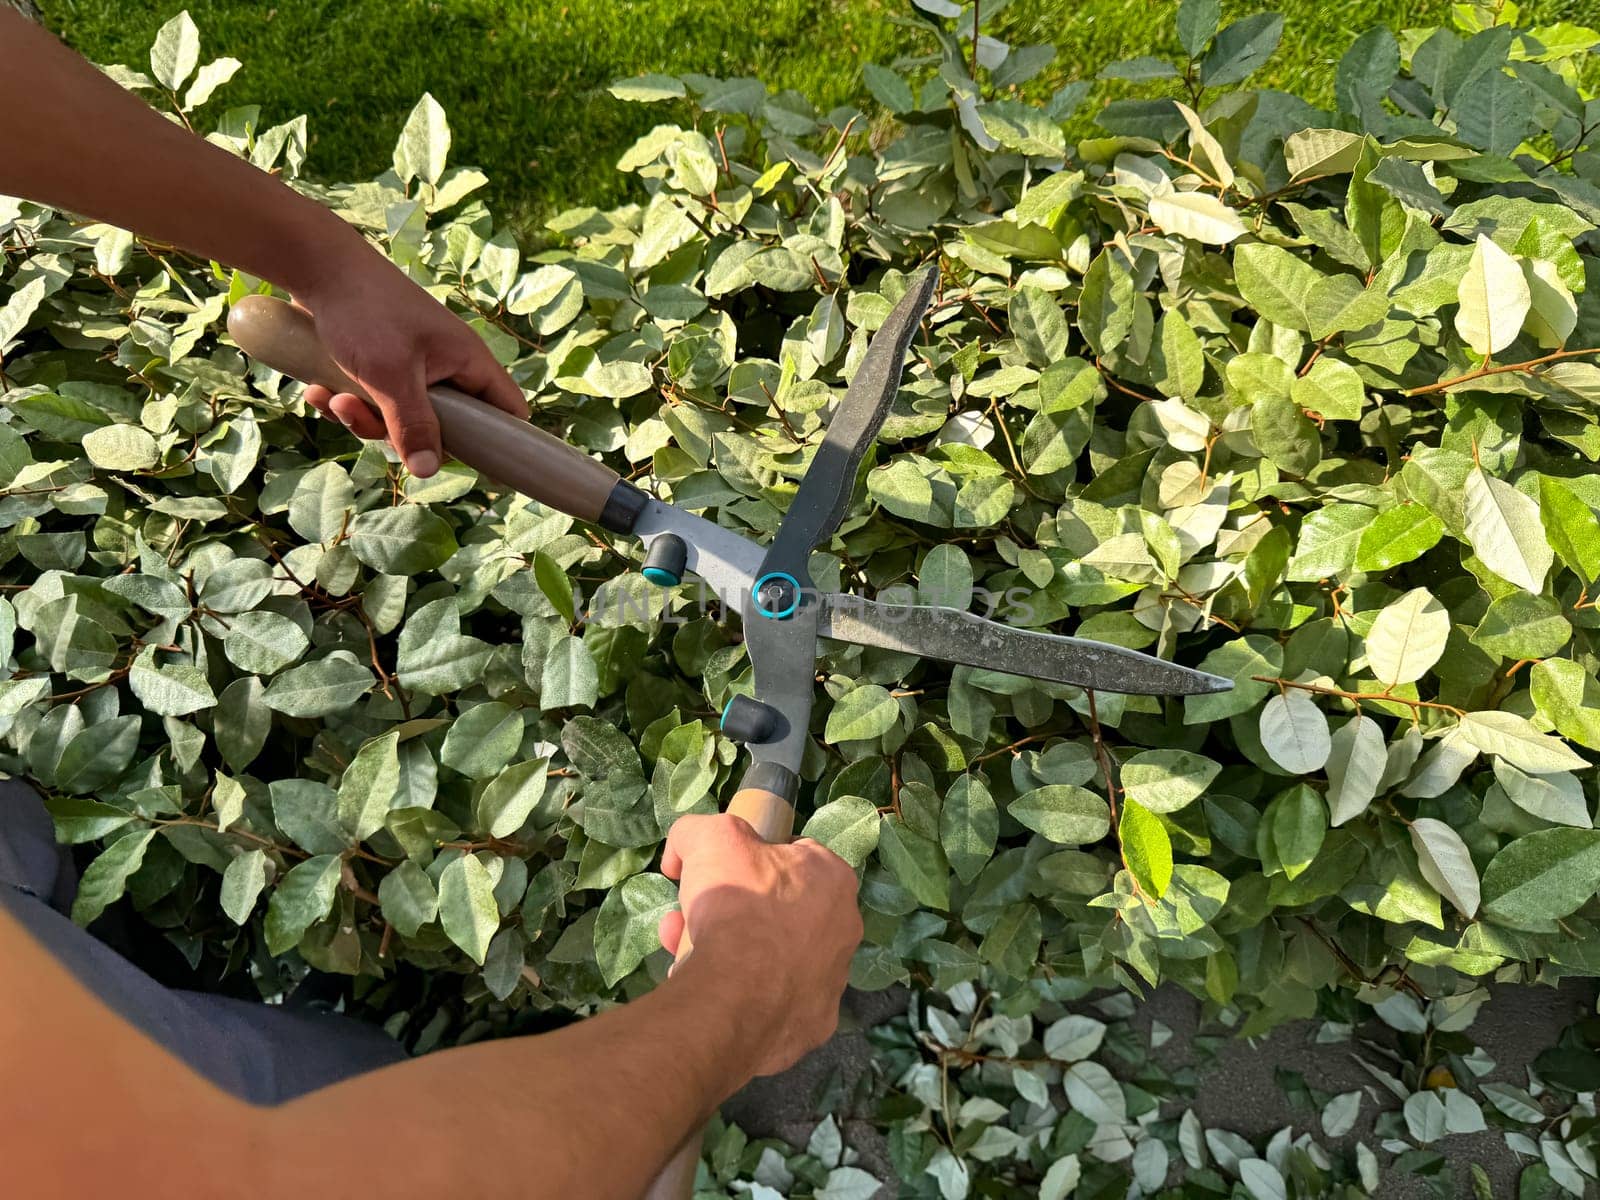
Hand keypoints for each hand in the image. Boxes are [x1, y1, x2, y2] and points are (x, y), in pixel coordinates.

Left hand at [294, 246, 526, 476]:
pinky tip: (318, 390)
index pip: (506, 411)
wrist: (317, 265)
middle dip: (401, 433)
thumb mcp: (391, 377)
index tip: (478, 468)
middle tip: (369, 420)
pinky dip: (346, 401)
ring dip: (362, 417)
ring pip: (399, 418)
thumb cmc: (366, 312)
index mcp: (468, 362)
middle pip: (443, 426)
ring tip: (334, 397)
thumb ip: (413, 426)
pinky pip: (372, 401)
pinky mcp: (379, 364)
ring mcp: (413, 366)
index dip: (501, 442)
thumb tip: (428, 472)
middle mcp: (446, 366)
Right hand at [658, 814, 862, 1079]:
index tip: (717, 874)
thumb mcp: (709, 838)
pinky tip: (711, 993)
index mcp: (834, 880)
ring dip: (730, 953)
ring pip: (772, 959)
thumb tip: (681, 855)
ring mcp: (831, 984)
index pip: (792, 857)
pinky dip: (742, 996)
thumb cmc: (737, 906)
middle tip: (691, 918)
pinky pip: (771, 1003)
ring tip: (685, 957)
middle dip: (729, 911)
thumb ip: (696, 831)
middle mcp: (844, 931)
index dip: (748, 860)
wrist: (736, 997)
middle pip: (776, 911)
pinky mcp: (811, 1026)